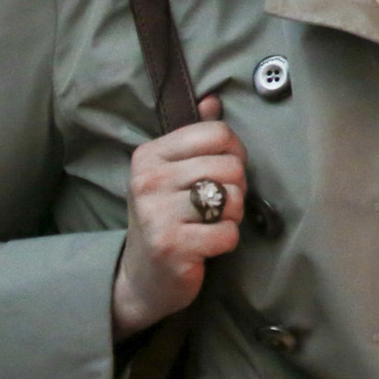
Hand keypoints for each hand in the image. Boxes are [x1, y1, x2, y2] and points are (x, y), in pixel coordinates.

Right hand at [112, 94, 246, 336]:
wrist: (142, 277)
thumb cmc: (165, 217)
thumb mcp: (172, 172)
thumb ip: (195, 136)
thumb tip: (212, 100)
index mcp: (149, 155)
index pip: (218, 133)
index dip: (234, 152)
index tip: (222, 171)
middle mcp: (148, 181)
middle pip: (231, 166)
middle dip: (235, 187)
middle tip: (216, 204)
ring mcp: (157, 215)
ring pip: (232, 198)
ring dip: (232, 215)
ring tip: (211, 222)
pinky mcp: (172, 247)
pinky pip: (228, 233)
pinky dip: (227, 240)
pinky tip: (207, 244)